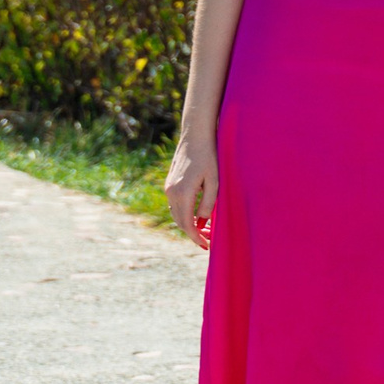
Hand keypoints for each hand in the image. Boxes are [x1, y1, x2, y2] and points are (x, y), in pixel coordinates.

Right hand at [165, 133, 217, 248]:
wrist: (195, 137)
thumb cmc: (210, 157)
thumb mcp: (214, 181)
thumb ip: (208, 203)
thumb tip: (203, 221)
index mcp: (183, 193)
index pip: (187, 224)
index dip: (196, 238)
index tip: (206, 246)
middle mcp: (171, 192)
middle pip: (180, 222)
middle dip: (193, 234)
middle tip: (208, 241)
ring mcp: (168, 188)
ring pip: (176, 214)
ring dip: (188, 224)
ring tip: (205, 230)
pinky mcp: (170, 184)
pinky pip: (175, 205)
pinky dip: (184, 214)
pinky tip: (197, 216)